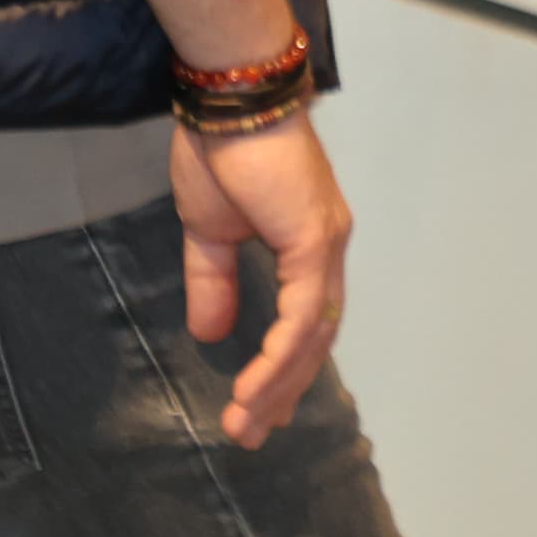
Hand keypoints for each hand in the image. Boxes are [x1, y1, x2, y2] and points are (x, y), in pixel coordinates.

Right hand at [170, 107, 349, 445]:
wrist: (229, 102)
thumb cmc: (220, 152)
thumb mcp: (208, 231)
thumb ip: (214, 281)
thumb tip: (212, 334)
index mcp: (308, 246)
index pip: (306, 321)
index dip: (284, 367)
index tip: (256, 406)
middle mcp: (327, 251)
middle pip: (316, 339)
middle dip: (283, 390)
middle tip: (252, 433)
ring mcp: (326, 246)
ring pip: (313, 336)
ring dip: (278, 385)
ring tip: (246, 423)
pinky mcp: (314, 243)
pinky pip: (303, 315)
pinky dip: (281, 356)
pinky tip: (257, 388)